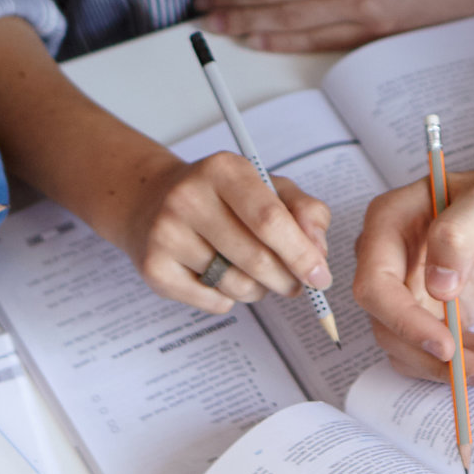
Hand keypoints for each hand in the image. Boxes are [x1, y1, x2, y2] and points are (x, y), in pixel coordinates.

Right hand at [124, 152, 333, 315]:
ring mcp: (166, 234)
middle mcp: (188, 198)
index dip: (301, 254)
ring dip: (258, 290)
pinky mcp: (153, 267)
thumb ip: (305, 212)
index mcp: (223, 170)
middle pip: (256, 258)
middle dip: (287, 280)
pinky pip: (213, 303)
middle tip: (296, 283)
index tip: (321, 277)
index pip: (269, 219)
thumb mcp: (268, 188)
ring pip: (236, 286)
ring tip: (252, 273)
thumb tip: (318, 250)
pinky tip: (220, 276)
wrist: (152, 201)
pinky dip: (228, 299)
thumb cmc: (222, 197)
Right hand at [352, 166, 473, 386]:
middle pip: (392, 329)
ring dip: (465, 367)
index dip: (404, 322)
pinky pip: (451, 353)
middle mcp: (394, 262)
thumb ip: (458, 234)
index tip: (447, 347)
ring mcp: (416, 292)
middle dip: (440, 360)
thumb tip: (438, 288)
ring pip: (420, 350)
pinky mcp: (443, 316)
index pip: (376, 285)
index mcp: (390, 224)